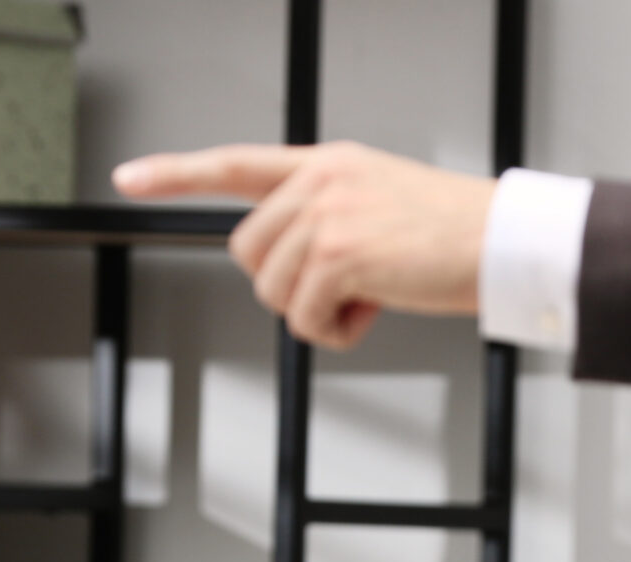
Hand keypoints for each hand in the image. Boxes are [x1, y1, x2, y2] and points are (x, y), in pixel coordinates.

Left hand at [113, 143, 493, 349]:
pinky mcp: (338, 256)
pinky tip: (372, 311)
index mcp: (326, 165)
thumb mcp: (380, 201)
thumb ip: (329, 216)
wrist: (500, 240)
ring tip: (367, 298)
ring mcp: (325, 217)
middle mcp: (319, 183)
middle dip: (287, 284)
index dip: (176, 171)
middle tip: (345, 288)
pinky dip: (336, 331)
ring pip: (272, 290)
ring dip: (315, 311)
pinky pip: (304, 316)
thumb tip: (295, 267)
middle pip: (249, 252)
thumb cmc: (454, 232)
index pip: (236, 162)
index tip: (130, 177)